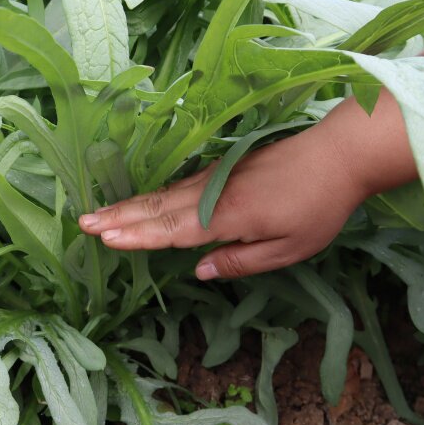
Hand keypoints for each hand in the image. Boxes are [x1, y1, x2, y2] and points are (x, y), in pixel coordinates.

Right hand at [78, 128, 366, 279]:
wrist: (339, 153)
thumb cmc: (319, 207)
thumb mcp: (290, 249)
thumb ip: (241, 262)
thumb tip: (199, 271)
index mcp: (228, 216)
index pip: (173, 230)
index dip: (139, 237)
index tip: (107, 239)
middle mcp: (213, 194)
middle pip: (157, 208)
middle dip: (119, 217)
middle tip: (84, 224)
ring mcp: (214, 178)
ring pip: (162, 195)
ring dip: (128, 206)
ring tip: (98, 214)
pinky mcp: (220, 170)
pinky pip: (176, 187)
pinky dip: (151, 197)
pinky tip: (138, 203)